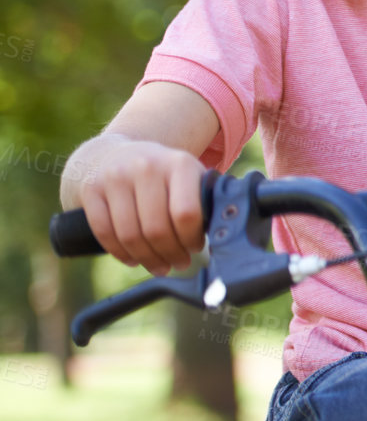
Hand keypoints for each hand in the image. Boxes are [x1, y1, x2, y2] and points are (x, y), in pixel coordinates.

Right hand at [76, 139, 206, 274]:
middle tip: (179, 264)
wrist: (115, 154)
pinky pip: (105, 232)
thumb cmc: (162, 175)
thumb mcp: (188, 176)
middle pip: (157, 229)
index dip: (191, 238)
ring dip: (147, 259)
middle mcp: (146, 166)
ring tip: (160, 266)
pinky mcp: (91, 190)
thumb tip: (221, 237)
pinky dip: (120, 252)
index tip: (196, 247)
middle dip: (171, 254)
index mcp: (179, 163)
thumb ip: (204, 200)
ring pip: (131, 235)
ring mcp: (115, 177)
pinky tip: (133, 260)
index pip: (186, 214)